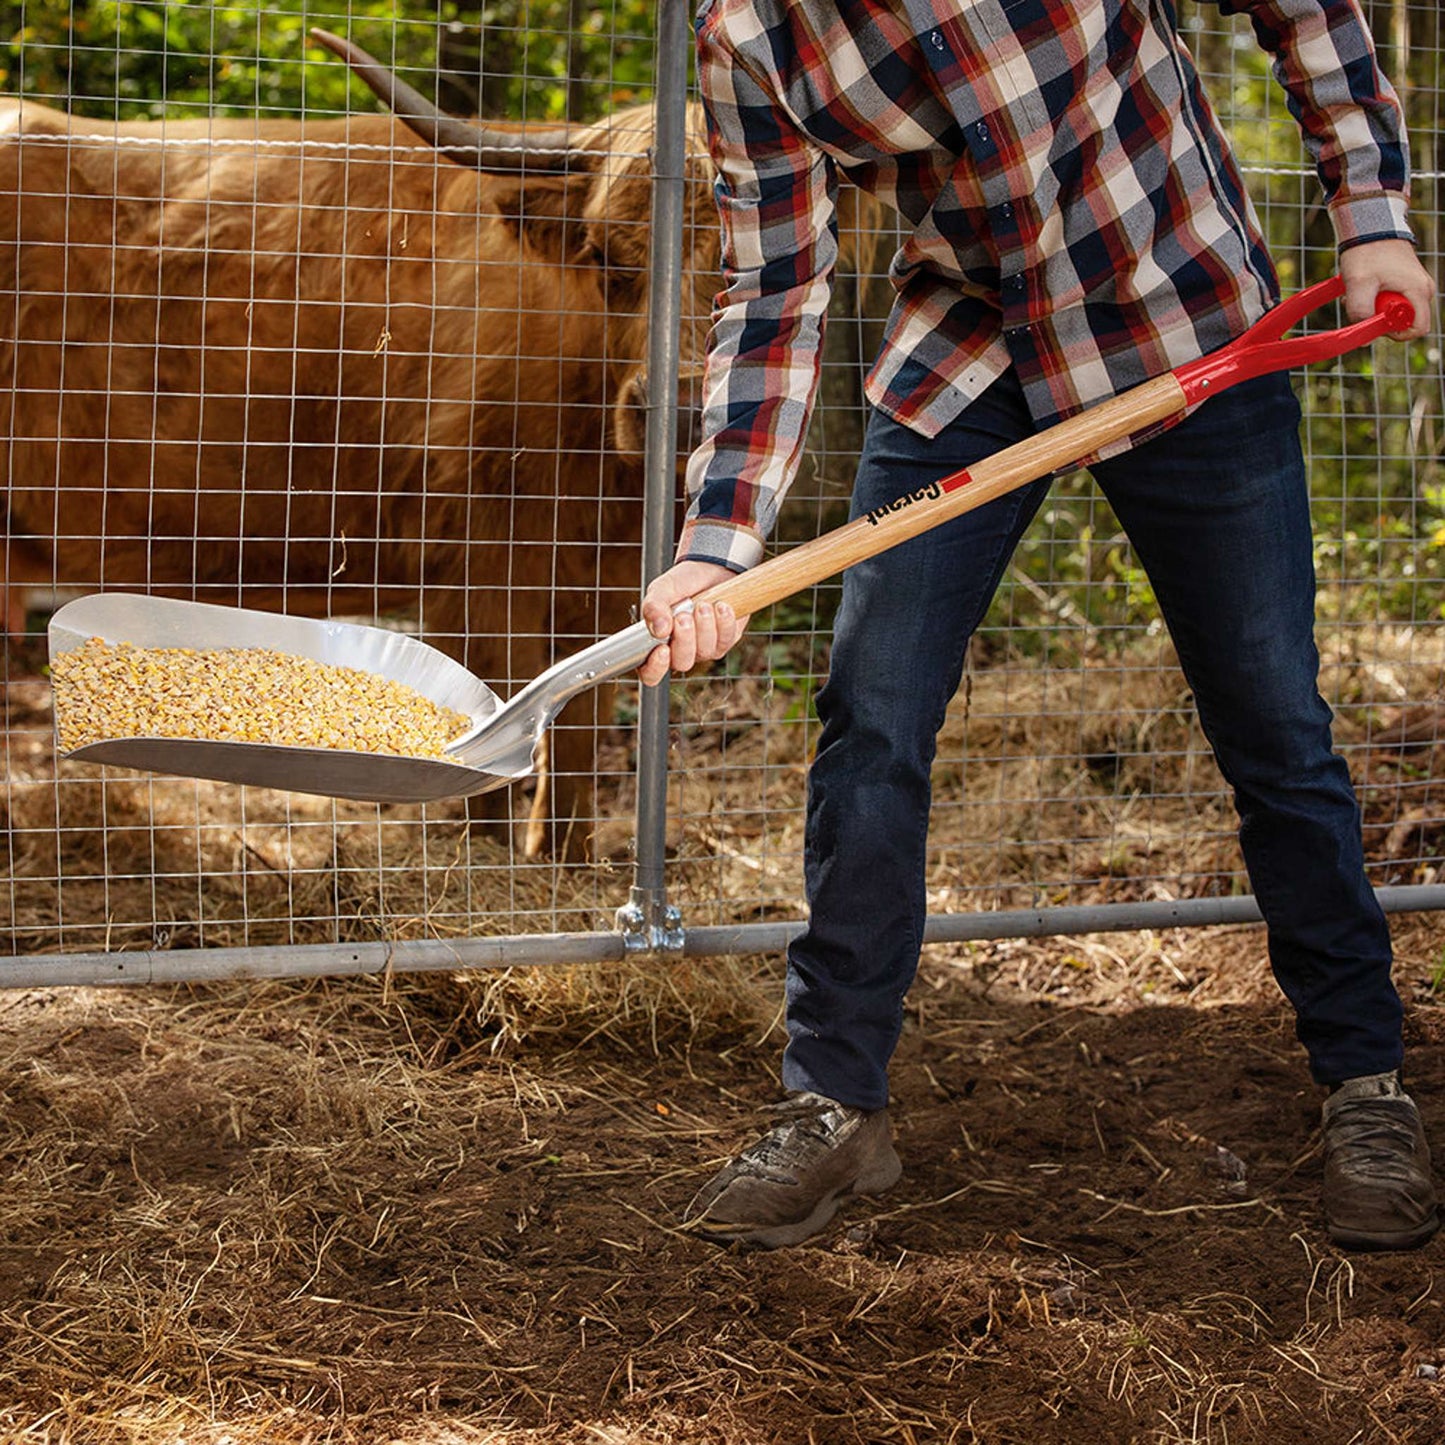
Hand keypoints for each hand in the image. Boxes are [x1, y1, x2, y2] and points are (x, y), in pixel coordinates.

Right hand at [638, 560, 750, 687]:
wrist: (710, 569)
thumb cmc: (681, 583)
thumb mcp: (662, 589)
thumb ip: (654, 607)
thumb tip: (658, 630)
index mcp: (656, 644)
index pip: (650, 673)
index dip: (655, 668)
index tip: (662, 649)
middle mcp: (680, 652)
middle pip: (681, 663)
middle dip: (684, 639)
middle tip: (684, 615)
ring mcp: (704, 649)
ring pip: (705, 651)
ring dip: (704, 625)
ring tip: (703, 604)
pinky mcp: (725, 641)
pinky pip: (726, 640)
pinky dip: (724, 621)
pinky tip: (721, 605)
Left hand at [1339, 238, 1435, 339]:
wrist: (1370, 226)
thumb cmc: (1367, 252)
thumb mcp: (1359, 284)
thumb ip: (1360, 311)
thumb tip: (1364, 337)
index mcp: (1418, 291)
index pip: (1417, 328)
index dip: (1395, 334)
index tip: (1374, 323)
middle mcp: (1423, 290)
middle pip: (1405, 322)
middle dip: (1381, 321)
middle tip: (1363, 306)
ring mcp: (1415, 286)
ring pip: (1396, 312)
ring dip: (1375, 311)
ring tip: (1360, 295)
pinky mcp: (1406, 283)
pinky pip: (1393, 302)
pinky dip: (1376, 301)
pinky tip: (1363, 290)